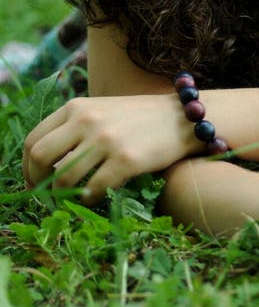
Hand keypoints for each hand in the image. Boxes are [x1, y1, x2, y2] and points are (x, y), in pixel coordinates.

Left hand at [22, 94, 192, 203]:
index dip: (26, 167)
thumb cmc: (139, 119)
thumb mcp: (101, 112)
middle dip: (37, 184)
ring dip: (63, 196)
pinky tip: (95, 197)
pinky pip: (92, 189)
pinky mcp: (125, 159)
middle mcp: (87, 120)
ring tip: (73, 199)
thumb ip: (73, 130)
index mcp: (76, 107)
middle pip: (39, 158)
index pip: (33, 140)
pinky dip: (88, 199)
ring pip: (63, 178)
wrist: (182, 118)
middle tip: (46, 198)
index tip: (34, 182)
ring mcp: (106, 139)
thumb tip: (45, 166)